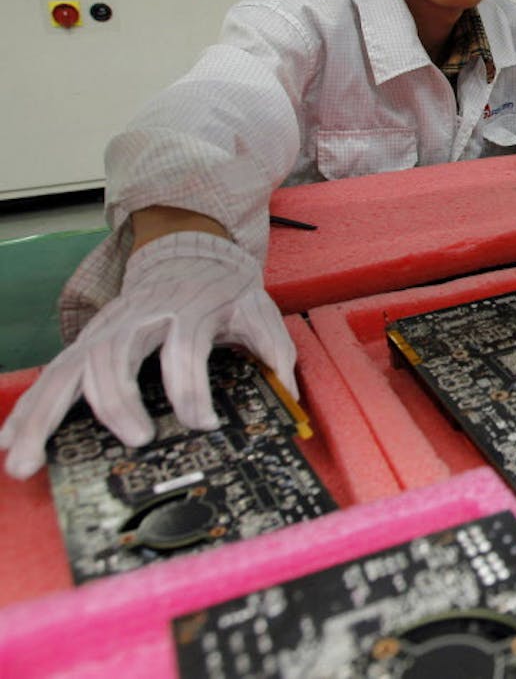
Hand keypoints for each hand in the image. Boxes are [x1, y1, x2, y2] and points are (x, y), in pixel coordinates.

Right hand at [0, 232, 296, 478]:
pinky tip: (9, 439)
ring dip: (46, 415)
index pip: (184, 348)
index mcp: (186, 309)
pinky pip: (52, 374)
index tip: (206, 423)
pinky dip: (28, 407)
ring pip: (70, 367)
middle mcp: (138, 317)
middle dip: (117, 401)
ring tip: (27, 461)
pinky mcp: (87, 341)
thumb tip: (290, 393)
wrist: (191, 251)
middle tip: (136, 441)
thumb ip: (274, 348)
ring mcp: (106, 329)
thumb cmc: (224, 290)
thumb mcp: (258, 308)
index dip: (193, 387)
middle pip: (115, 355)